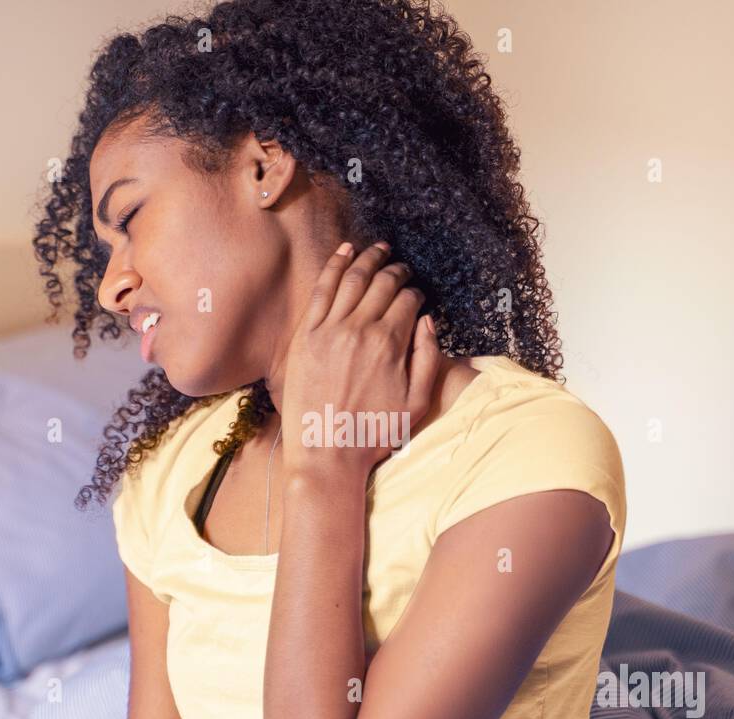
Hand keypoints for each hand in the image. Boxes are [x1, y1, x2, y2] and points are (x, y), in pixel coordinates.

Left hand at [279, 240, 442, 481]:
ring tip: (377, 249)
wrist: (327, 454)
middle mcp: (360, 330)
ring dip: (368, 260)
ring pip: (352, 280)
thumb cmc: (374, 433)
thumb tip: (427, 319)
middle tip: (401, 267)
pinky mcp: (306, 336)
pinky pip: (321, 291)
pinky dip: (334, 267)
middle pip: (382, 285)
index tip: (417, 295)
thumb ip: (427, 357)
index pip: (408, 301)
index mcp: (390, 344)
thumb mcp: (416, 402)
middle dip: (396, 271)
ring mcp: (329, 330)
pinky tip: (345, 252)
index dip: (416, 294)